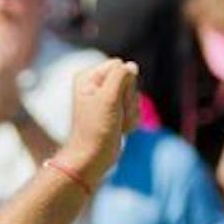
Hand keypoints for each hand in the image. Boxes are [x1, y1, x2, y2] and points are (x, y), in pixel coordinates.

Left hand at [59, 57, 139, 187]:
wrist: (93, 157)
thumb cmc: (96, 129)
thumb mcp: (108, 98)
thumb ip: (120, 77)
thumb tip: (131, 66)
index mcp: (88, 77)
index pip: (119, 66)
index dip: (123, 83)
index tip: (112, 101)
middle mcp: (96, 85)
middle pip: (129, 80)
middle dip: (128, 100)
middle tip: (115, 115)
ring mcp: (107, 100)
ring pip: (134, 96)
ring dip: (130, 113)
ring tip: (116, 124)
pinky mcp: (116, 112)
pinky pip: (135, 109)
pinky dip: (131, 121)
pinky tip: (120, 129)